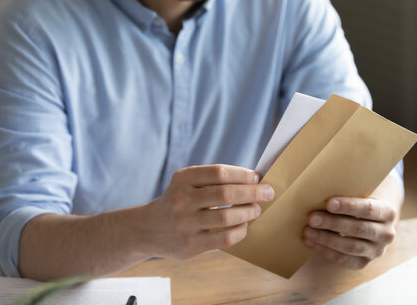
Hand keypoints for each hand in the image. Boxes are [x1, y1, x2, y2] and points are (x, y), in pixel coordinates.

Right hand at [143, 165, 274, 258]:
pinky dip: (240, 230)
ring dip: (249, 211)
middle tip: (268, 192)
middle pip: (226, 194)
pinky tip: (244, 225)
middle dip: (253, 192)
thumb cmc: (179, 201)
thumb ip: (213, 180)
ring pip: (227, 217)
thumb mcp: (187, 183)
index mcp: (183, 179)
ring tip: (257, 209)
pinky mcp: (191, 245)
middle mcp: (181, 200)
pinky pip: (225, 238)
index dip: (242, 174)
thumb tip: (254, 179)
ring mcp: (185, 224)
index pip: (219, 172)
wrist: (148, 229)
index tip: (257, 177)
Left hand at [303, 196, 397, 269]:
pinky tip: (310, 242)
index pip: (368, 209)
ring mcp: (376, 251)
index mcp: (388, 212)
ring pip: (350, 247)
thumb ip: (348, 193)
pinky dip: (325, 251)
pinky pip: (343, 259)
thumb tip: (319, 191)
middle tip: (312, 218)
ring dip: (326, 239)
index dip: (348, 206)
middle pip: (358, 229)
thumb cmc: (358, 203)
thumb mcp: (361, 195)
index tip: (328, 203)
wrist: (370, 222)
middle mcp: (386, 233)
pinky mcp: (364, 262)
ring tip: (308, 231)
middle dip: (333, 223)